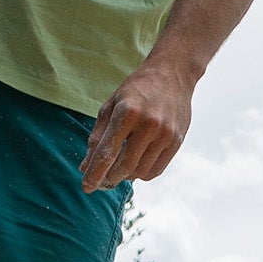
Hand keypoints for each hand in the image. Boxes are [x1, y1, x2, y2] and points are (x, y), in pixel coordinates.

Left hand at [80, 61, 195, 189]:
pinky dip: (140, 174)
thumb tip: (85, 167)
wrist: (173, 74)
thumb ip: (98, 136)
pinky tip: (134, 165)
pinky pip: (155, 170)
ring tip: (117, 169)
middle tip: (100, 181)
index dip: (95, 173)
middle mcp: (149, 124)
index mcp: (127, 112)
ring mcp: (166, 134)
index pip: (107, 152)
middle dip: (108, 178)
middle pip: (124, 166)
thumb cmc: (136, 90)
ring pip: (139, 171)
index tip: (86, 186)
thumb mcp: (111, 105)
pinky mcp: (177, 141)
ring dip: (124, 176)